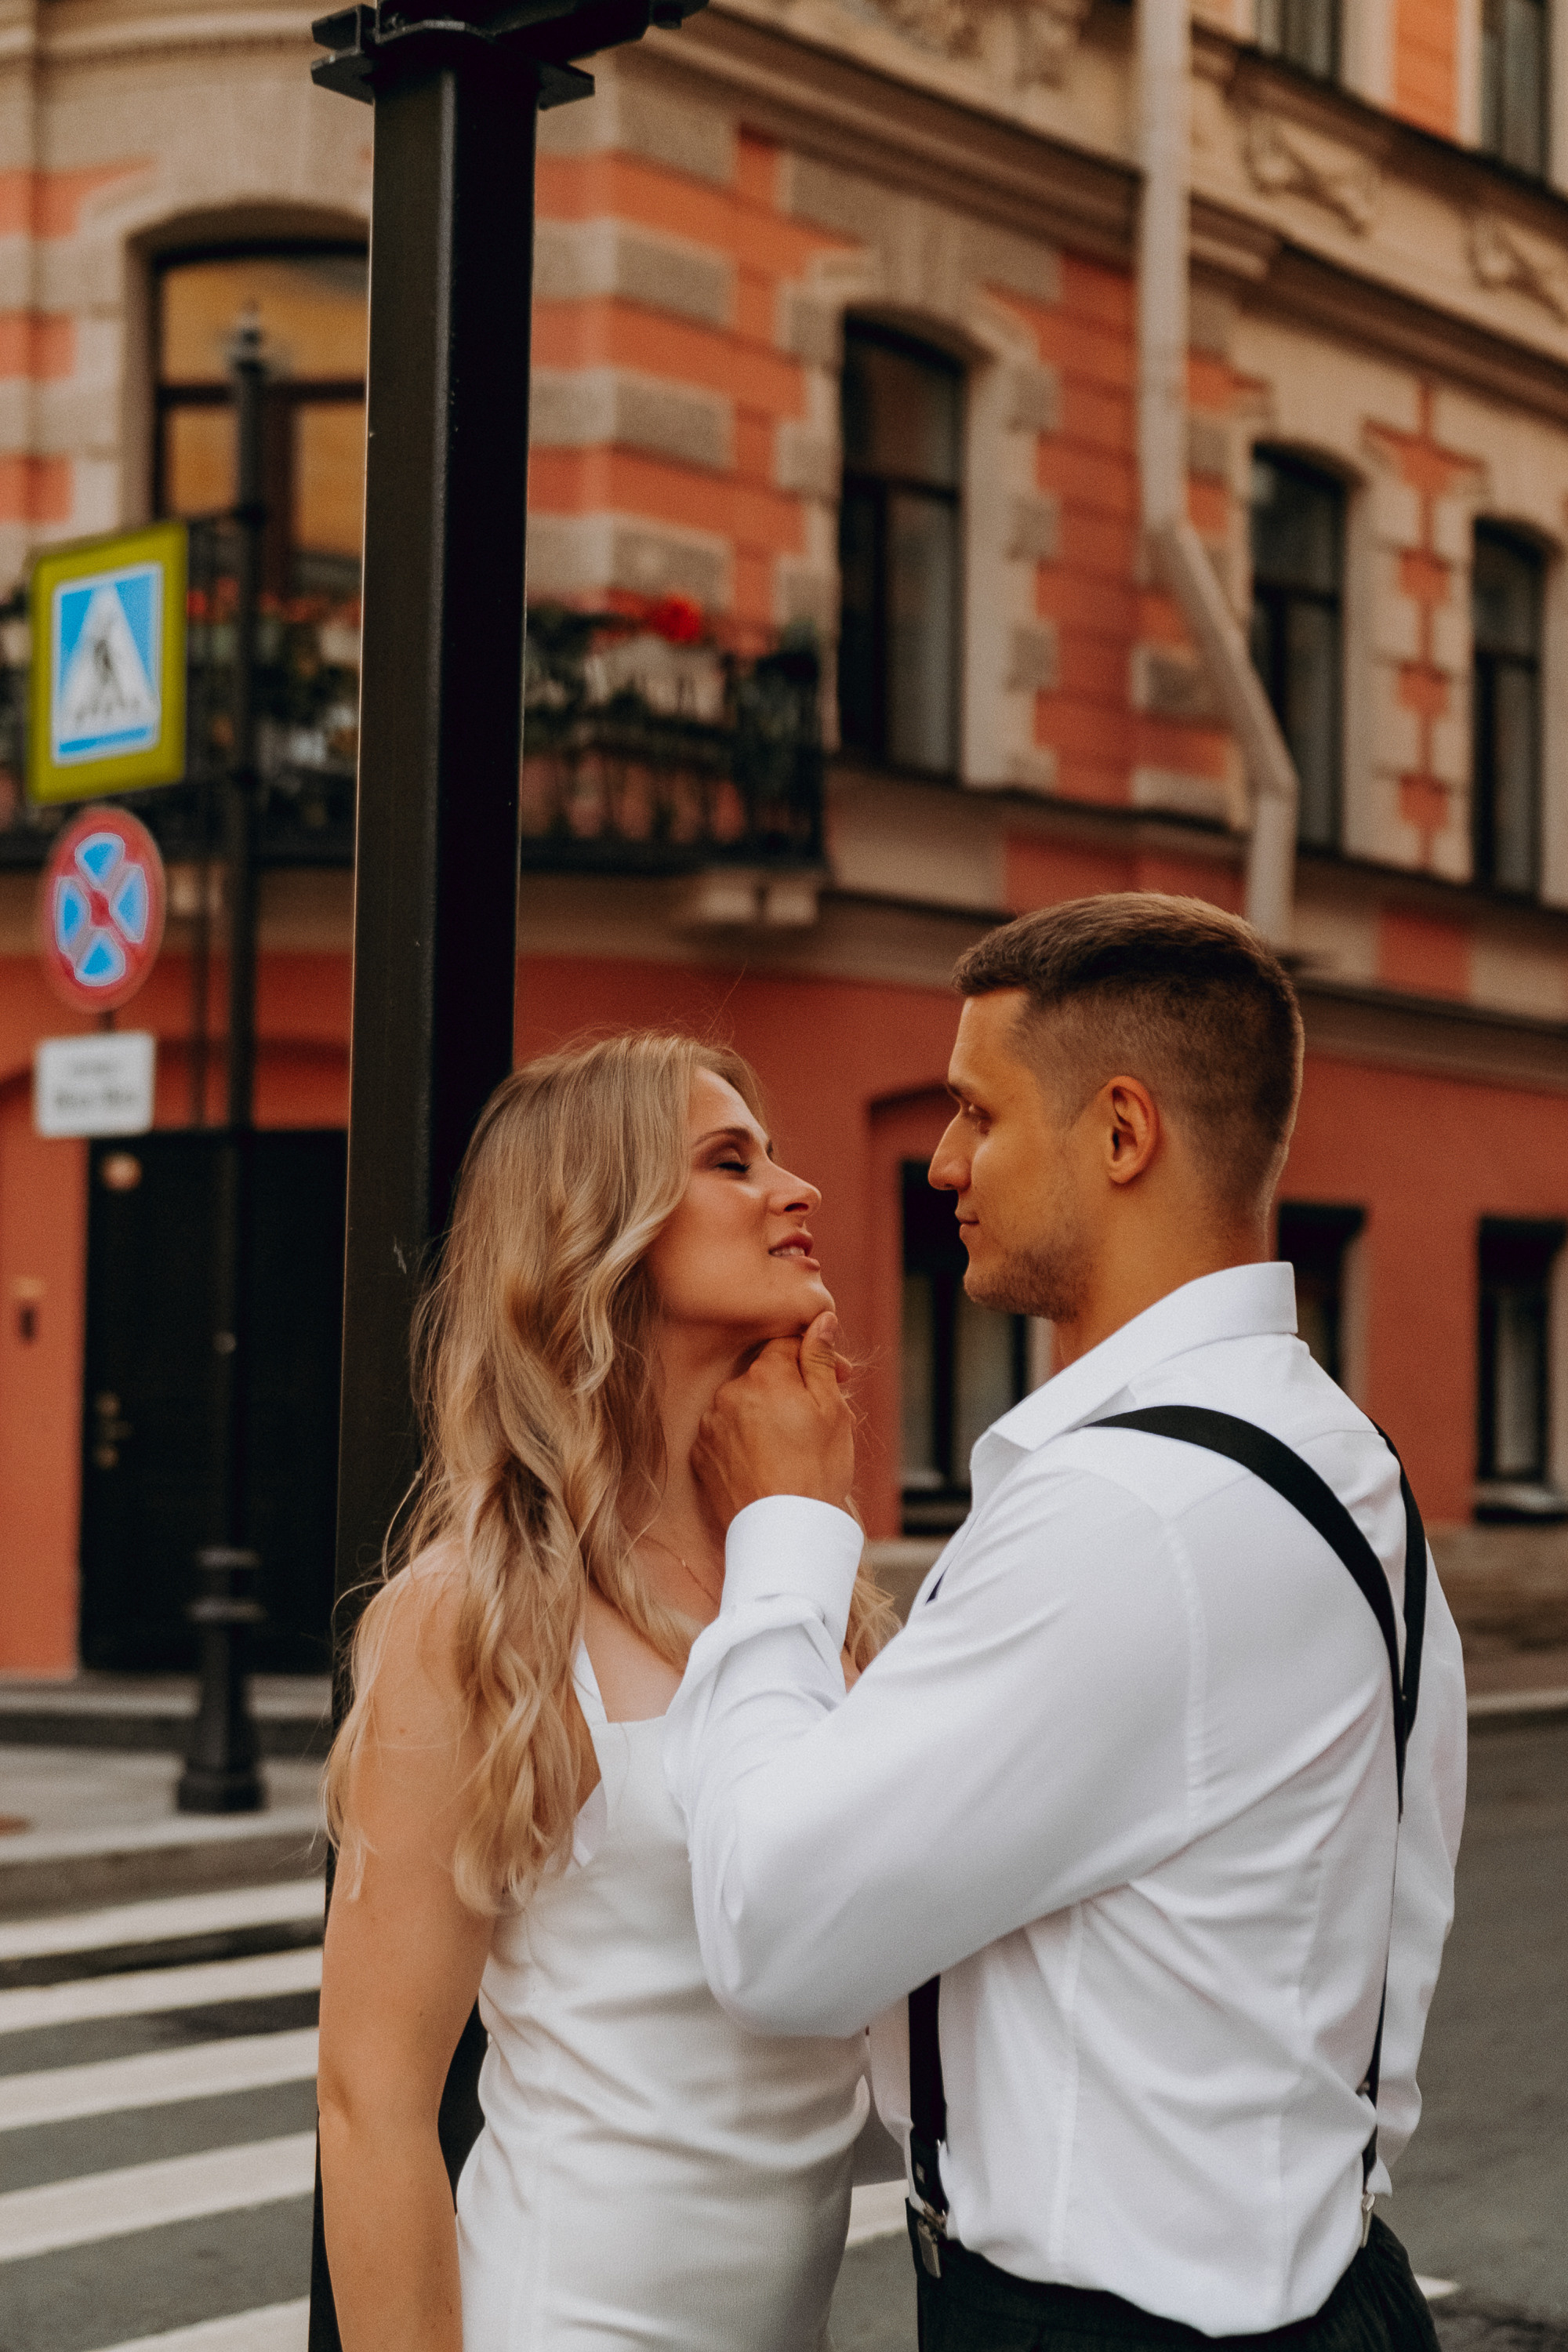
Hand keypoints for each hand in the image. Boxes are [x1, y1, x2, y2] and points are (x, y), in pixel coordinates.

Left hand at [693, 1311, 854, 1529]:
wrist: (784, 1532)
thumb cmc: (817, 1469)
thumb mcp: (831, 1409)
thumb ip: (820, 1359)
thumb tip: (822, 1319)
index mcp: (764, 1376)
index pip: (784, 1346)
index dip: (810, 1362)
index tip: (832, 1382)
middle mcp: (728, 1393)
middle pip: (761, 1377)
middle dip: (786, 1390)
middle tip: (814, 1422)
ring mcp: (709, 1426)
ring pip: (742, 1406)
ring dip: (762, 1416)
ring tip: (790, 1449)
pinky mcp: (700, 1456)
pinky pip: (724, 1435)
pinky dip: (742, 1441)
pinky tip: (765, 1463)